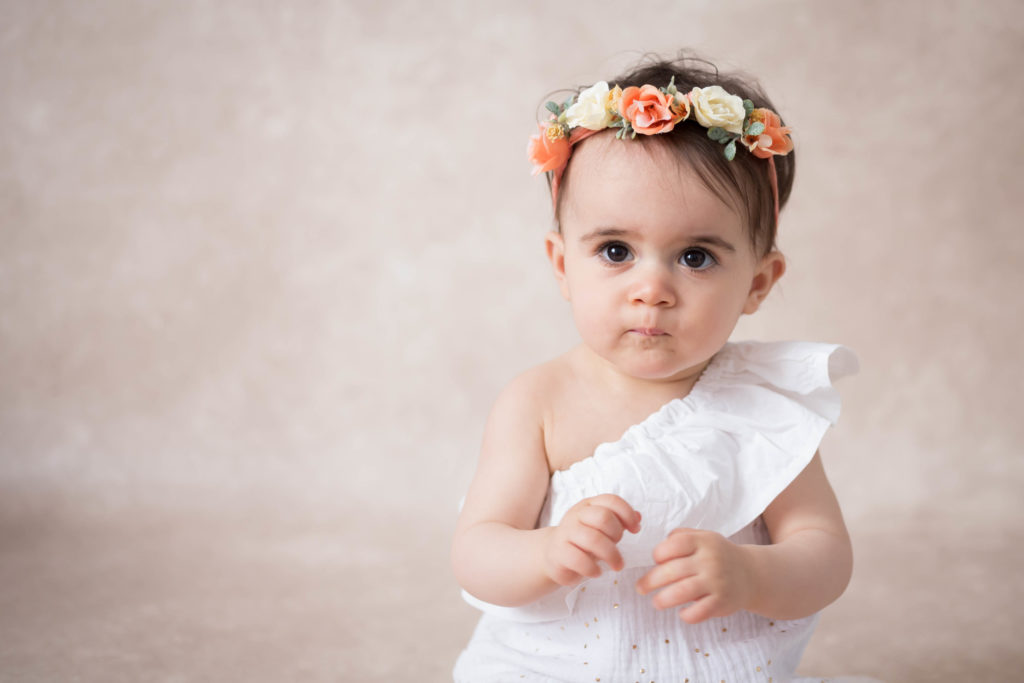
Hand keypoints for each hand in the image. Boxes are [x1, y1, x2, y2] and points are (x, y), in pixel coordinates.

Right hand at [542, 494, 641, 586]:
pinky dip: (592, 568)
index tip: (635, 530)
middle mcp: (576, 515)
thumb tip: (638, 517)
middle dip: (617, 535)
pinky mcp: (558, 552)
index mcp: (589, 505)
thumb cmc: (582, 541)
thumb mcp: (601, 528)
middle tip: (619, 549)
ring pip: (593, 539)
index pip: (611, 500)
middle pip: (603, 517)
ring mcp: (565, 532)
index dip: (627, 514)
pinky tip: (596, 572)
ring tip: (616, 566)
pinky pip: (579, 559)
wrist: (552, 554)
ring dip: (610, 555)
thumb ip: (619, 521)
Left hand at [635, 528, 752, 623]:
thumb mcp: (703, 537)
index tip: (657, 561)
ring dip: (663, 599)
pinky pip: (698, 612)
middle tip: (641, 588)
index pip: (673, 545)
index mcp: (703, 541)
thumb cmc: (717, 555)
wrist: (751, 574)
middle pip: (672, 570)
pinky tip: (681, 612)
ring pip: (681, 592)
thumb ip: (681, 536)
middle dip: (650, 581)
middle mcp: (710, 560)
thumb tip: (659, 548)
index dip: (659, 554)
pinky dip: (686, 615)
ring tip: (656, 602)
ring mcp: (716, 581)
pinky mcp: (722, 602)